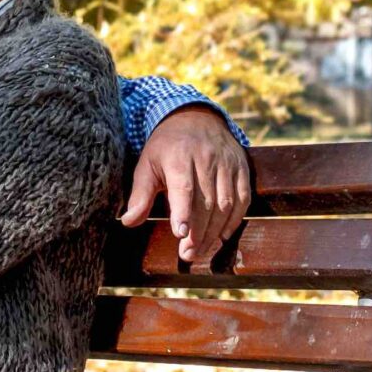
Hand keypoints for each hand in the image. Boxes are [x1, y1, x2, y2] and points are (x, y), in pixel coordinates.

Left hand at [120, 106, 250, 261]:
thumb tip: (128, 222)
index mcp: (178, 156)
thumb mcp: (146, 164)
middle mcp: (206, 158)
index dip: (183, 211)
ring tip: (200, 251)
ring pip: (226, 203)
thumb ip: (140, 194)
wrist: (195, 117)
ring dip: (214, 231)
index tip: (180, 233)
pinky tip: (222, 236)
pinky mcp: (241, 167)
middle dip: (197, 231)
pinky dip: (235, 220)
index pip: (183, 187)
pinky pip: (243, 198)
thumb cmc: (166, 147)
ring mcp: (227, 163)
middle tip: (187, 254)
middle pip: (206, 201)